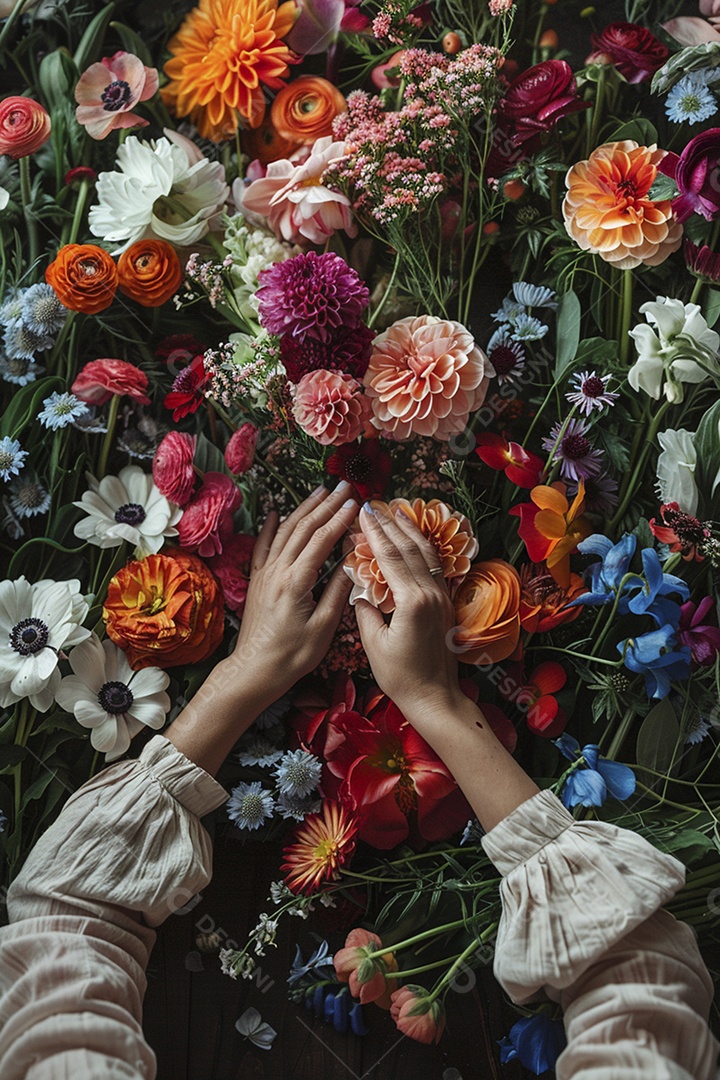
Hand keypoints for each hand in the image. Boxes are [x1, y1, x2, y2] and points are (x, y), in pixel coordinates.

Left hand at [225, 482, 357, 709]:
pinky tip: (277, 513)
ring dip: (304, 509)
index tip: (356, 503)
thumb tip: (353, 565)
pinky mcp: (257, 581)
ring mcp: (264, 574)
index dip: (340, 519)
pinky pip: (263, 547)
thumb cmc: (292, 656)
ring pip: (285, 532)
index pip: (321, 540)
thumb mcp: (323, 628)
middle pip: (303, 528)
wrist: (253, 671)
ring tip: (320, 492)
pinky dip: (271, 528)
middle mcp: (278, 571)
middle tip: (344, 487)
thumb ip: (337, 593)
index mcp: (296, 581)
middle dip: (325, 505)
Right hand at [353, 504, 462, 722]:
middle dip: (390, 525)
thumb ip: (366, 610)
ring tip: (396, 512)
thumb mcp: (374, 645)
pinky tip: (413, 540)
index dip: (374, 533)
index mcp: (412, 601)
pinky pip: (433, 567)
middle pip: (408, 549)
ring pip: (425, 554)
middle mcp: (431, 593)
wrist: (436, 698)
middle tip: (373, 506)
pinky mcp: (445, 603)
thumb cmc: (401, 677)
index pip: (390, 557)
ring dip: (409, 531)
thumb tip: (360, 587)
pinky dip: (421, 548)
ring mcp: (442, 596)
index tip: (362, 513)